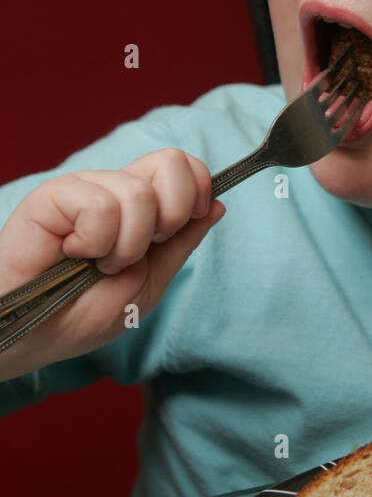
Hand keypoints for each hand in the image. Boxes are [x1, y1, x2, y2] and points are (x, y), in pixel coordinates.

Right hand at [0, 149, 224, 378]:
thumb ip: (180, 243)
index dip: (197, 189)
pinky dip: (95, 242)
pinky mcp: (54, 195)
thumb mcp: (147, 283)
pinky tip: (71, 254)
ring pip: (139, 193)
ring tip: (96, 263)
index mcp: (139, 205)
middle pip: (171, 161)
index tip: (178, 227)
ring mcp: (84, 188)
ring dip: (126, 246)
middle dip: (171, 215)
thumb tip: (216, 205)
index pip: (185, 167)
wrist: (30, 335)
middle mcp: (114, 188)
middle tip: (140, 249)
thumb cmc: (80, 313)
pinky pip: (101, 205)